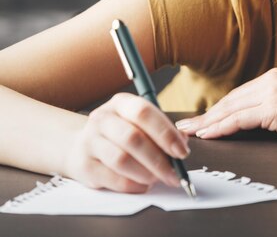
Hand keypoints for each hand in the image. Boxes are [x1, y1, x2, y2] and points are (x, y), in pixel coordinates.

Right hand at [63, 93, 189, 192]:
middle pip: (132, 138)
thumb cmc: (122, 134)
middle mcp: (102, 118)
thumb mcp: (142, 125)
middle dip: (159, 160)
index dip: (165, 133)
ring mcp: (89, 141)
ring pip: (121, 160)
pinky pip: (113, 179)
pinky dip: (133, 185)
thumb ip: (163, 132)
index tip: (182, 152)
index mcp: (121, 103)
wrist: (82, 146)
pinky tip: (143, 185)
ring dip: (146, 173)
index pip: (143, 112)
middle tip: (175, 174)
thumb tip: (181, 143)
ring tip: (158, 179)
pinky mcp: (83, 166)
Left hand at [175, 68, 276, 141]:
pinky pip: (238, 120)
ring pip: (229, 110)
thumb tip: (260, 116)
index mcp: (273, 77)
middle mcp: (269, 81)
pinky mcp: (273, 108)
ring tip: (189, 132)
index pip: (239, 95)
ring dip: (207, 122)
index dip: (218, 108)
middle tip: (187, 125)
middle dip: (206, 114)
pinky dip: (220, 128)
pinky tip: (208, 134)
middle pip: (229, 100)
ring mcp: (270, 94)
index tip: (204, 117)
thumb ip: (276, 103)